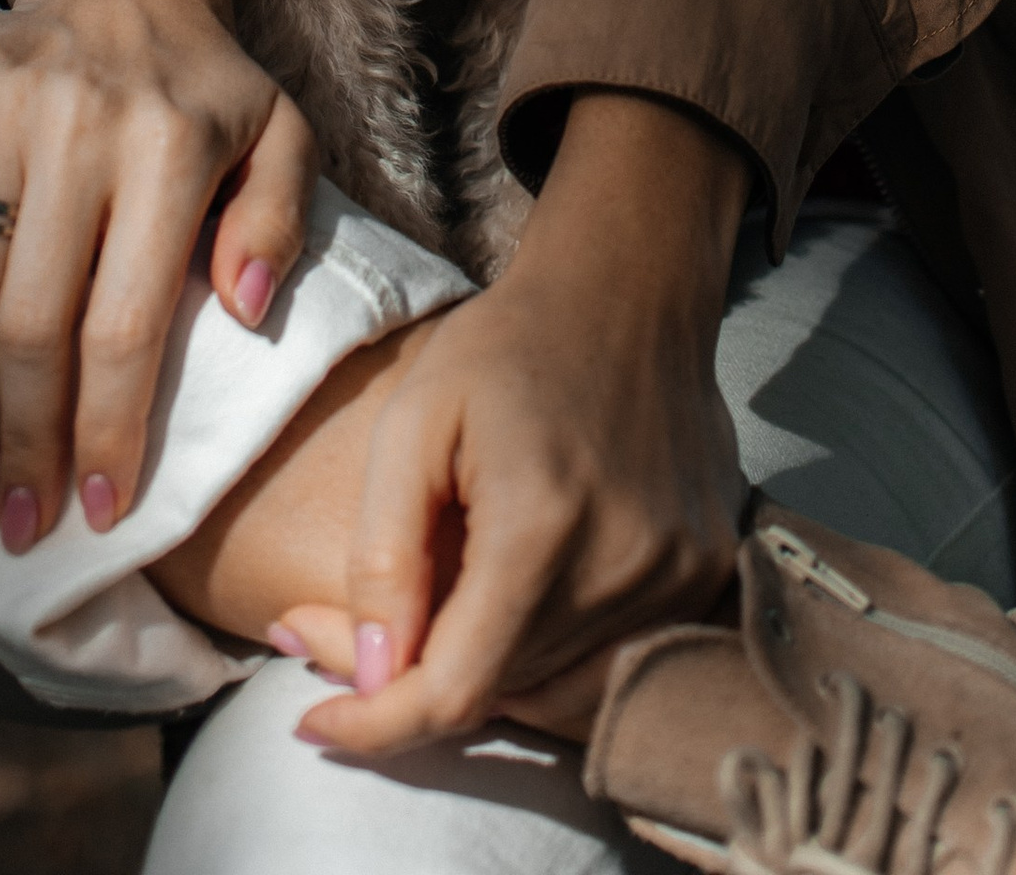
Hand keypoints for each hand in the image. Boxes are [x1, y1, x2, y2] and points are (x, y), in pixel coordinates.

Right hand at [0, 0, 317, 547]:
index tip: (99, 511)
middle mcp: (83, 123)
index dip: (108, 427)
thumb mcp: (281, 136)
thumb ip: (280, 219)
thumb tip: (244, 309)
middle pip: (32, 321)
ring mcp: (5, 97)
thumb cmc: (208, 85)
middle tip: (20, 525)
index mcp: (175, 146)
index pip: (128, 322)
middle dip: (24, 442)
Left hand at [274, 91, 748, 758]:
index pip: (454, 692)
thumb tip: (371, 677)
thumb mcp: (412, 422)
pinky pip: (606, 662)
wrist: (628, 289)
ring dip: (479, 671)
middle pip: (498, 692)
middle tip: (342, 633)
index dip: (376, 726)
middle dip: (408, 682)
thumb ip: (383, 555)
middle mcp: (624, 569)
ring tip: (426, 609)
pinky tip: (503, 600)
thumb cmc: (506, 345)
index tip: (311, 724)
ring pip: (550, 690)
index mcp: (543, 528)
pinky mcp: (704, 573)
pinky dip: (542, 657)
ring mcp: (677, 577)